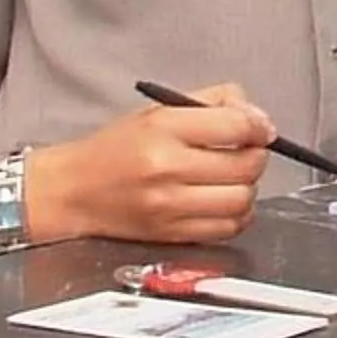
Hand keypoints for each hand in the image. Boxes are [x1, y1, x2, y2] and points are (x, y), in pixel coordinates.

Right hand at [27, 84, 271, 244]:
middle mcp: (167, 168)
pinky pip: (227, 228)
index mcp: (163, 129)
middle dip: (255, 155)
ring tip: (232, 177)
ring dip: (247, 187)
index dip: (259, 126)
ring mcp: (170, 206)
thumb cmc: (114, 149)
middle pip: (245, 165)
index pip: (236, 126)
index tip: (262, 129)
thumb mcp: (158, 111)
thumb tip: (257, 117)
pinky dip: (236, 214)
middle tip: (246, 150)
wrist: (74, 191)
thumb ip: (211, 103)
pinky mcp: (173, 234)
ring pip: (241, 199)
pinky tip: (222, 201)